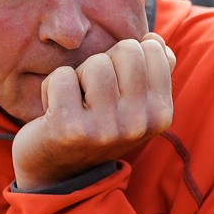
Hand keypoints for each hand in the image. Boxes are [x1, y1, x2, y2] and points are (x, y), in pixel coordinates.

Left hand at [11, 37, 174, 191]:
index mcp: (161, 114)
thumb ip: (152, 71)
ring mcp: (105, 128)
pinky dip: (52, 87)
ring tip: (76, 101)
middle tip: (93, 94)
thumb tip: (156, 41)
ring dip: (79, 76)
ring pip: (96, 62)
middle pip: (126, 50)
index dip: (126, 58)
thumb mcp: (134, 103)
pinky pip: (62, 76)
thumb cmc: (96, 125)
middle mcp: (139, 124)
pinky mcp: (69, 128)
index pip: (152, 49)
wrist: (57, 172)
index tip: (116, 86)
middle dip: (104, 63)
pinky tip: (54, 111)